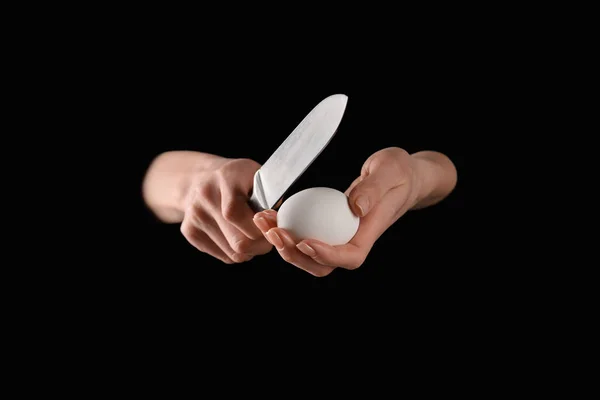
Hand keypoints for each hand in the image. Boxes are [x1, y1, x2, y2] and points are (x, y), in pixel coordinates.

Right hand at [180, 158, 272, 263]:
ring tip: (253, 235)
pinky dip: (237, 252)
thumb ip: (271, 198)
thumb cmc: (238, 179)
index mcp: (226, 178)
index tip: (272, 224)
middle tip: (269, 236)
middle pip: (239, 242)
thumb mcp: (257, 176)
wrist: (201, 177)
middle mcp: (206, 196)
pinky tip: (237, 236)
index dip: (262, 227)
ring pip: (234, 254)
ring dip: (251, 250)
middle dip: (262, 244)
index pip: (238, 215)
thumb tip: (278, 225)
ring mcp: (194, 216)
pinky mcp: (189, 232)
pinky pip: (225, 257)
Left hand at [252, 147, 427, 276]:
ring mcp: (340, 235)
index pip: (350, 256)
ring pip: (308, 253)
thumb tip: (355, 207)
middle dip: (294, 254)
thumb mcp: (391, 171)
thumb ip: (373, 188)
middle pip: (321, 264)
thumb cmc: (400, 172)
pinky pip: (305, 233)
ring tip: (264, 222)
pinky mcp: (328, 226)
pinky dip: (286, 227)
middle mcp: (353, 239)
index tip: (305, 241)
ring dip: (283, 242)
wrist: (403, 175)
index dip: (326, 256)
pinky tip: (271, 213)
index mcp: (370, 233)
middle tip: (273, 231)